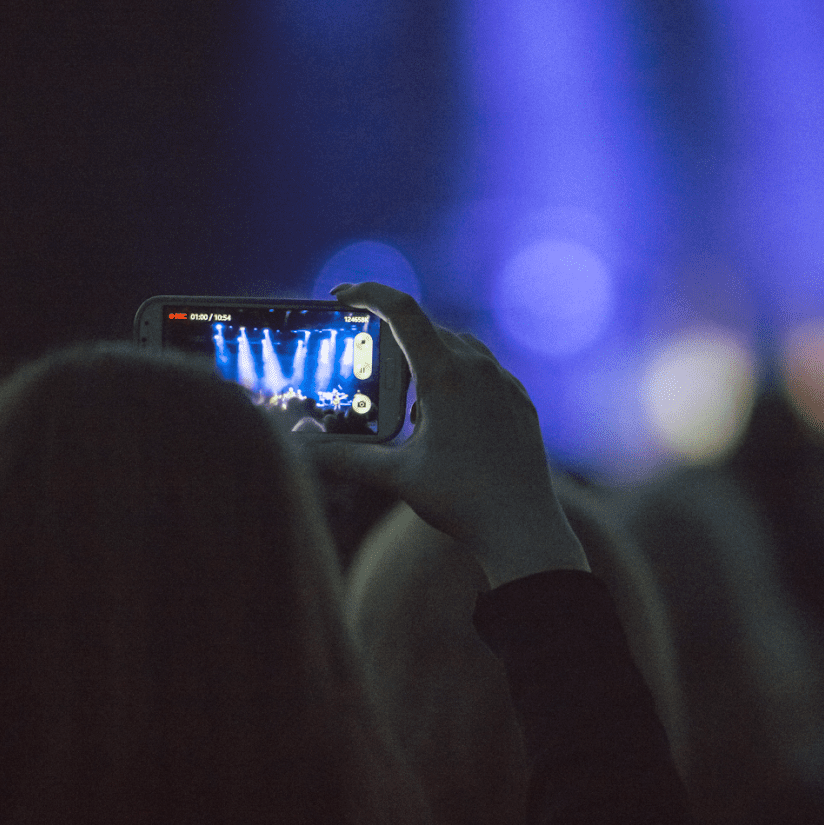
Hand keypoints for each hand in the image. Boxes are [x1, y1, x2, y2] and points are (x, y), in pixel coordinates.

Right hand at [309, 283, 587, 587]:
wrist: (524, 530)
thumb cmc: (462, 501)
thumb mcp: (397, 476)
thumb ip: (344, 458)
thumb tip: (299, 449)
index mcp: (447, 376)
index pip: (403, 313)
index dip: (368, 294)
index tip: (342, 295)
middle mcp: (480, 370)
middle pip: (429, 330)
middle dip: (393, 333)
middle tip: (363, 350)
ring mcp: (505, 384)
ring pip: (460, 348)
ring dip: (428, 354)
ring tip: (404, 387)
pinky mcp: (520, 402)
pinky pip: (484, 373)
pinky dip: (457, 376)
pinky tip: (444, 412)